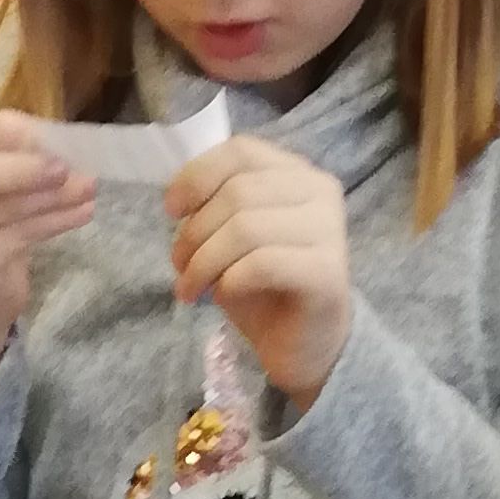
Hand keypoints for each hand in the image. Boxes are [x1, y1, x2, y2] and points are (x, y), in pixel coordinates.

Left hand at [168, 138, 349, 404]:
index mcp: (297, 173)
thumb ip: (216, 205)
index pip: (240, 151)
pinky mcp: (327, 273)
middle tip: (179, 267)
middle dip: (195, 232)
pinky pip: (261, 264)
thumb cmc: (266, 289)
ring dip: (204, 261)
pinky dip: (229, 281)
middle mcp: (319, 191)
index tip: (170, 210)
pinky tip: (223, 295)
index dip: (197, 176)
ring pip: (245, 228)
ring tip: (190, 288)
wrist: (306, 347)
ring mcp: (329, 230)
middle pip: (238, 192)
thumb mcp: (233, 237)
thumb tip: (177, 199)